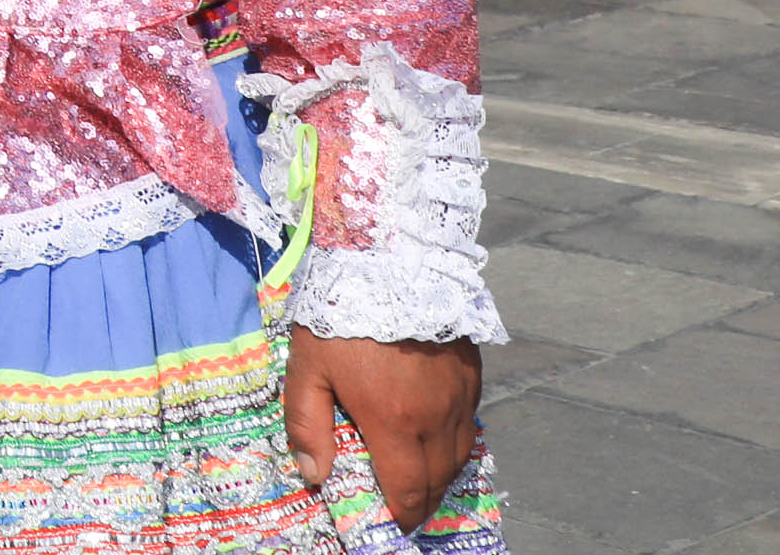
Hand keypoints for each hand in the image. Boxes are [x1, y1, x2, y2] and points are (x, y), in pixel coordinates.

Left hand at [286, 331, 479, 533]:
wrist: (388, 257)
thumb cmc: (339, 311)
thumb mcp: (308, 366)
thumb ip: (307, 423)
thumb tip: (314, 474)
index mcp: (393, 419)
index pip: (407, 488)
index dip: (401, 513)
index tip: (392, 520)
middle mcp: (435, 415)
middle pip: (437, 479)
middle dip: (421, 501)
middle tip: (405, 506)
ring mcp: (459, 395)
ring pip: (459, 455)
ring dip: (440, 474)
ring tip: (420, 477)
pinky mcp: (472, 374)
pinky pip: (468, 423)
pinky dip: (454, 440)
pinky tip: (435, 436)